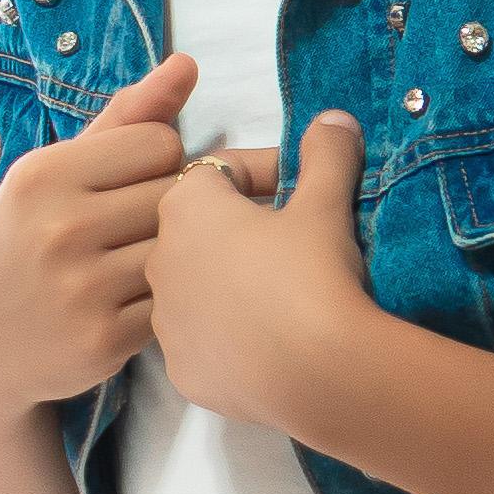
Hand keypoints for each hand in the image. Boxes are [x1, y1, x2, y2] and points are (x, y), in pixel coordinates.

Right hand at [0, 47, 193, 432]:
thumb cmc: (23, 242)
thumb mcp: (54, 173)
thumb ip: (125, 117)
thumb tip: (188, 63)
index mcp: (46, 175)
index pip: (161, 142)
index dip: (156, 162)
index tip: (129, 184)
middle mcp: (61, 228)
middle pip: (176, 195)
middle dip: (165, 210)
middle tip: (129, 230)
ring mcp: (82, 289)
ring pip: (180, 251)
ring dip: (169, 259)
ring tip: (128, 266)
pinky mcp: (103, 342)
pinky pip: (171, 306)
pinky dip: (158, 306)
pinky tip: (123, 306)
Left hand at [142, 107, 381, 440]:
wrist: (320, 374)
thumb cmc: (315, 272)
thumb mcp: (327, 204)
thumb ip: (327, 153)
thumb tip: (334, 119)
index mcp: (185, 208)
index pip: (220, 172)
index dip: (267, 173)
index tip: (304, 188)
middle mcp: (159, 262)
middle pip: (202, 231)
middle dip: (244, 229)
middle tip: (297, 240)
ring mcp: (166, 323)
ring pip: (199, 288)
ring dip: (234, 283)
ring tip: (285, 294)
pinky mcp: (183, 372)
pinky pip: (205, 342)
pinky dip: (232, 335)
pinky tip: (271, 341)